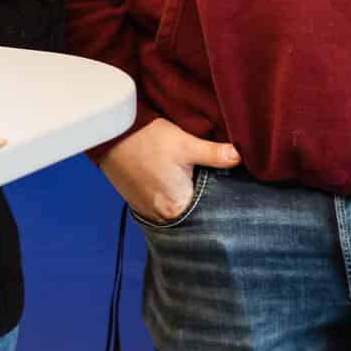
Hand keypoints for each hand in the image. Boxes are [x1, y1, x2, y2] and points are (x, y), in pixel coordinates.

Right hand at [97, 117, 239, 222]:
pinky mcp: (138, 204)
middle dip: (204, 198)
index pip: (209, 210)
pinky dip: (171, 196)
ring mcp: (147, 212)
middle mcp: (161, 216)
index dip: (221, 197)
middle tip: (211, 178)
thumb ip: (214, 154)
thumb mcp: (185, 143)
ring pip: (178, 209)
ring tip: (192, 179)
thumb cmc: (146, 138)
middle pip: (194, 212)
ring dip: (187, 197)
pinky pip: (163, 205)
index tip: (228, 184)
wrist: (110, 134)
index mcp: (176, 206)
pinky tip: (174, 180)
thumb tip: (240, 157)